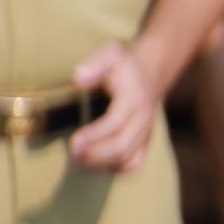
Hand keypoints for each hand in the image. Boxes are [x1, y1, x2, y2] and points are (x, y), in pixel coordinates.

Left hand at [65, 41, 165, 172]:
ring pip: (128, 158)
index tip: (73, 142)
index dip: (95, 135)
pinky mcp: (144, 141)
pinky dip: (117, 169)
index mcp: (133, 98)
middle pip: (123, 145)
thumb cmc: (124, 63)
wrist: (150, 71)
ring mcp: (145, 132)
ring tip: (79, 161)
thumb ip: (95, 64)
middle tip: (72, 155)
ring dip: (102, 164)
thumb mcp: (110, 54)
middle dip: (96, 155)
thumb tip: (77, 78)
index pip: (115, 123)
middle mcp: (143, 119)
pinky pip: (134, 164)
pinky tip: (98, 164)